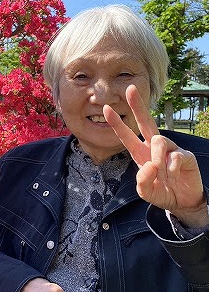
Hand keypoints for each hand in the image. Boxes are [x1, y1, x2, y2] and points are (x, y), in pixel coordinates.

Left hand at [103, 85, 208, 227]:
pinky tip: (173, 175)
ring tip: (162, 175)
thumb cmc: (162, 192)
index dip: (117, 123)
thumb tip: (149, 165)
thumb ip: (143, 181)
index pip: (127, 136)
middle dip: (137, 105)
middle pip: (146, 122)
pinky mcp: (186, 155)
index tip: (106, 108)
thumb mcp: (146, 192)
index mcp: (141, 153)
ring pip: (159, 141)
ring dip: (158, 159)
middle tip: (130, 89)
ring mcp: (170, 149)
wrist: (182, 202)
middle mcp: (154, 147)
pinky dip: (172, 168)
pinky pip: (176, 155)